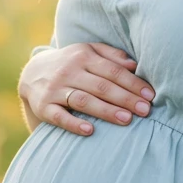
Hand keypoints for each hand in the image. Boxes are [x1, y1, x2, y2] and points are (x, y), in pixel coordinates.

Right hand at [19, 42, 155, 135]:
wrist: (32, 72)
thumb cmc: (71, 63)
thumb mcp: (88, 51)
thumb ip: (111, 55)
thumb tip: (134, 65)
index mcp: (83, 56)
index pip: (112, 71)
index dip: (133, 83)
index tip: (150, 96)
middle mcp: (69, 71)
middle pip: (101, 86)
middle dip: (125, 98)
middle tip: (145, 110)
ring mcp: (55, 89)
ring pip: (83, 100)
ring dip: (106, 110)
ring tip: (127, 119)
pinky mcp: (44, 106)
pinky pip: (59, 116)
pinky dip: (74, 123)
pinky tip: (90, 131)